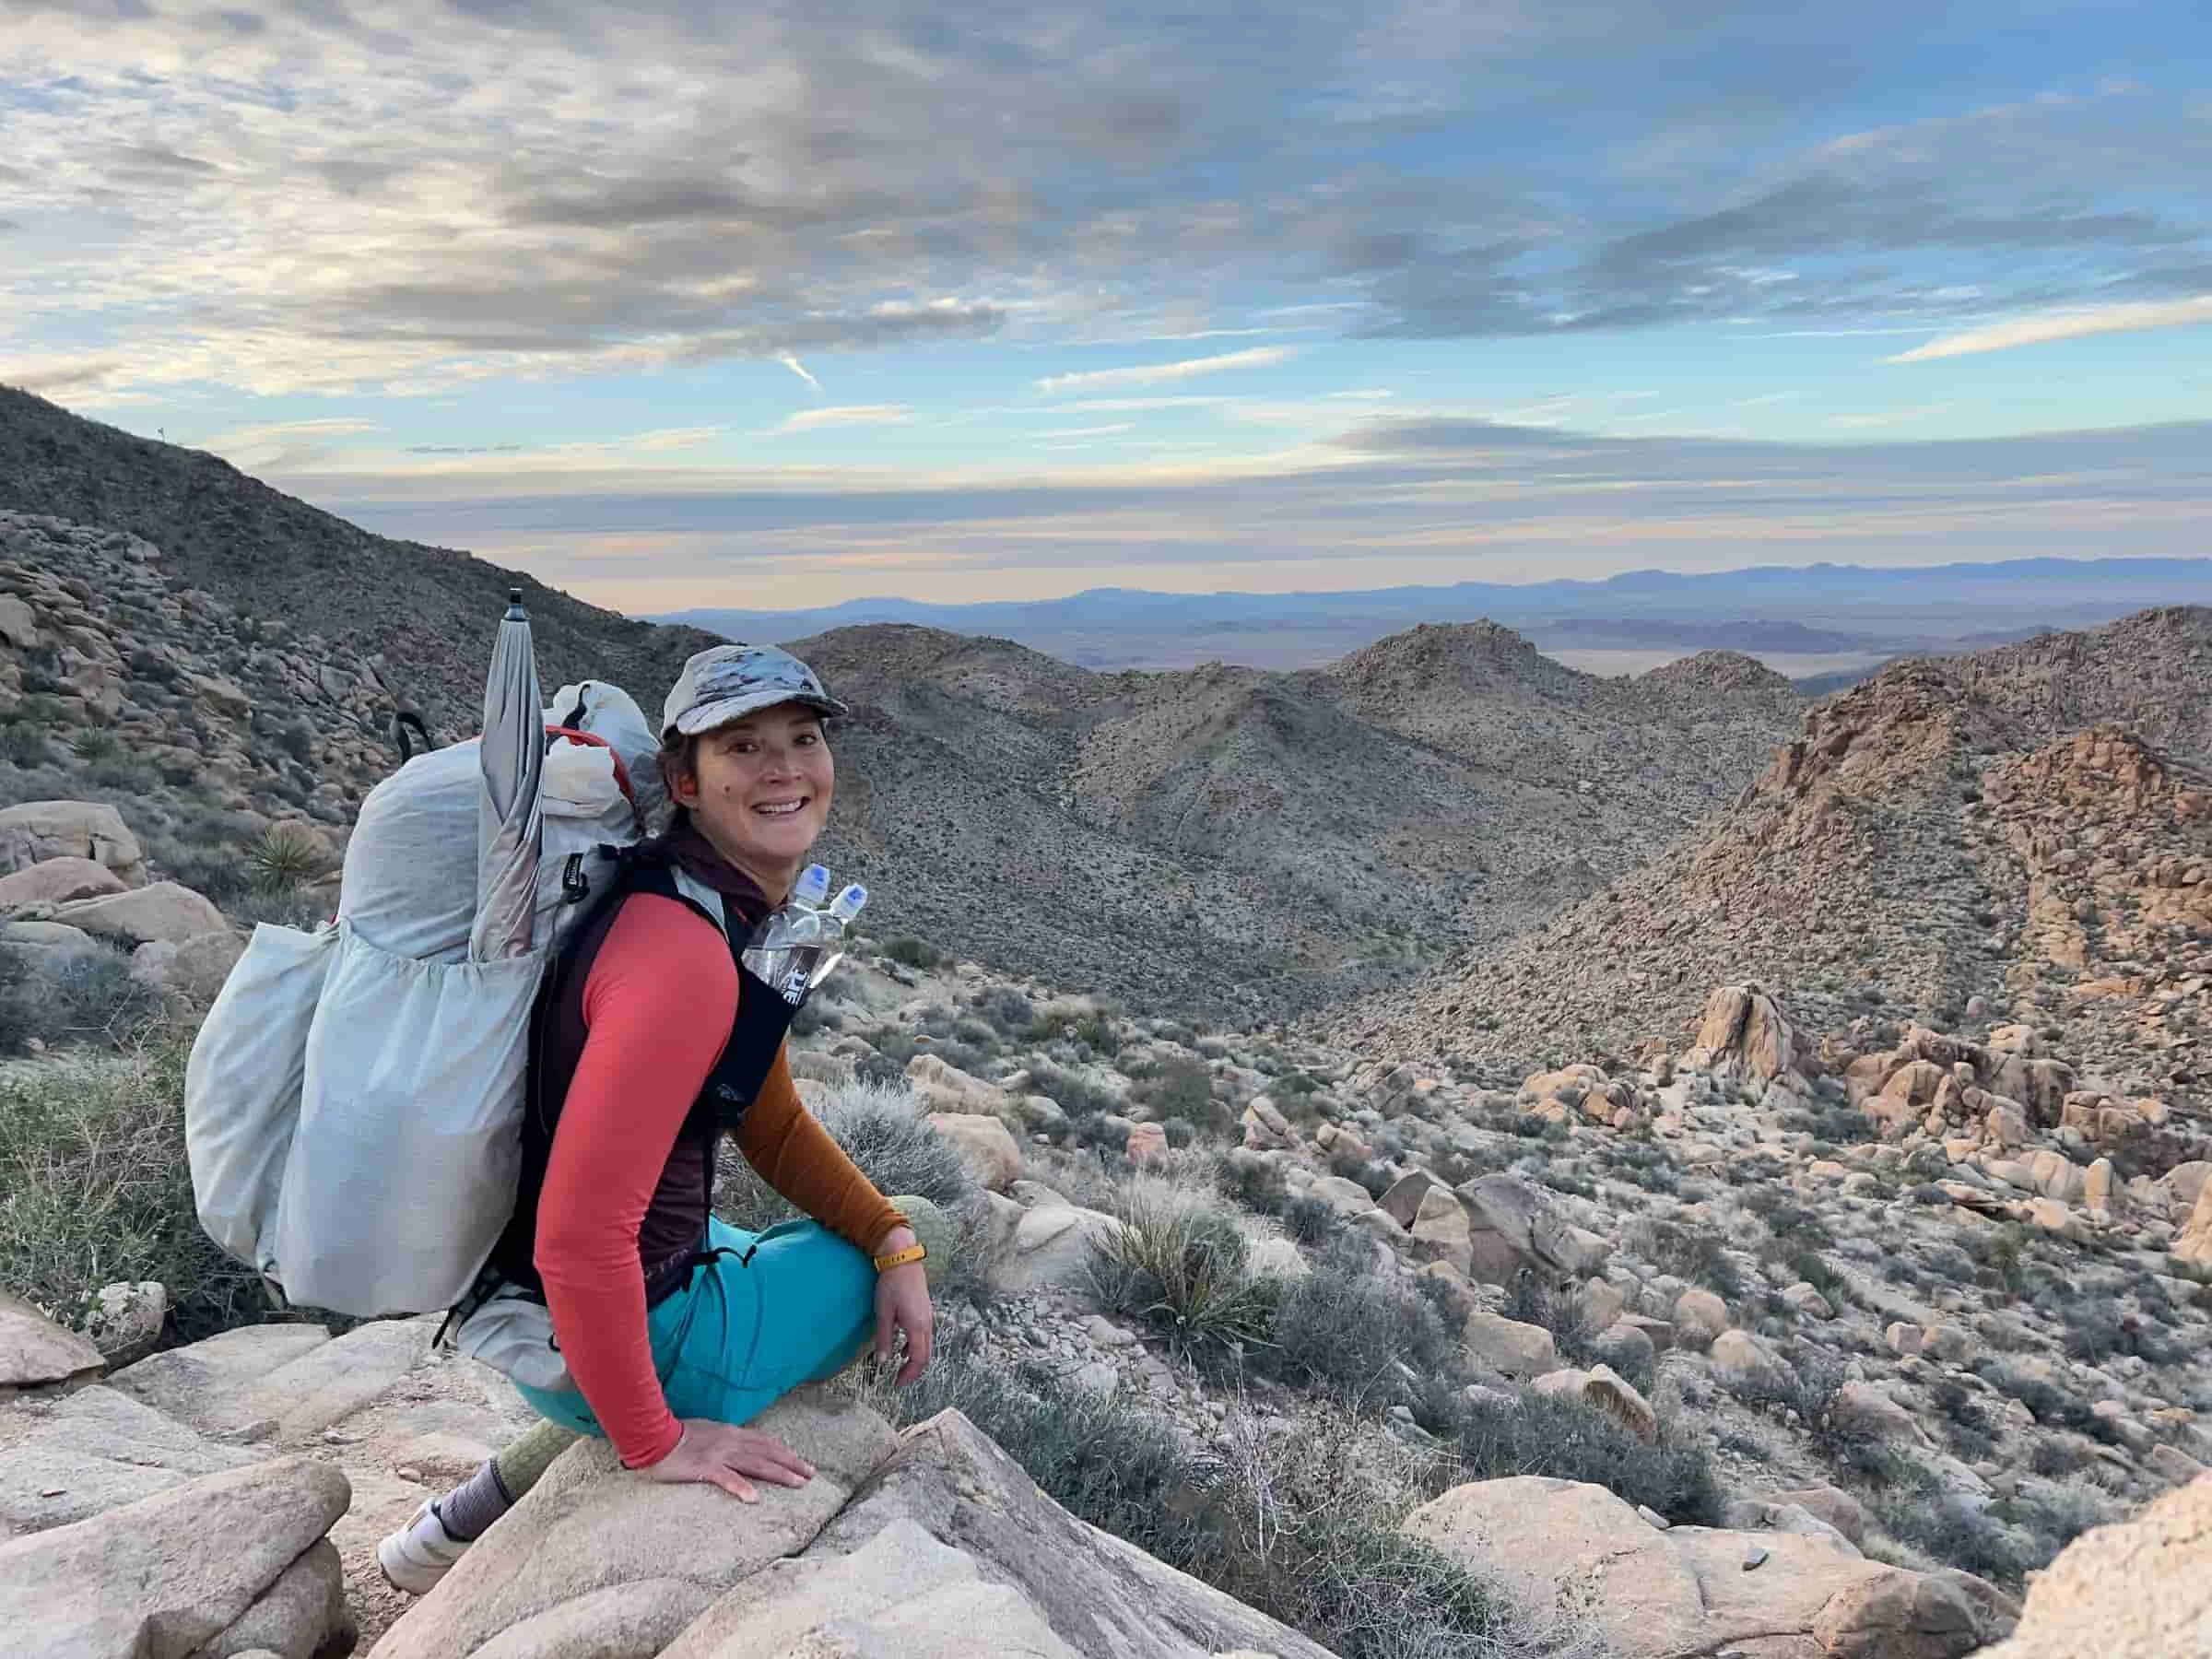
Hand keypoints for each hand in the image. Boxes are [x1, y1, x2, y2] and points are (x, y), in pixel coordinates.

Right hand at [640, 1419, 815, 1502]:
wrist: (653, 1435)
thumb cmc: (675, 1435)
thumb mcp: (706, 1432)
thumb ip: (722, 1439)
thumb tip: (736, 1445)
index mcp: (731, 1433)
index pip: (765, 1442)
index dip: (784, 1452)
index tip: (801, 1461)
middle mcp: (730, 1441)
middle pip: (767, 1453)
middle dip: (791, 1463)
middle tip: (811, 1474)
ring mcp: (719, 1454)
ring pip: (756, 1464)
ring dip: (779, 1474)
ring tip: (798, 1484)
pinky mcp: (704, 1467)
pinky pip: (726, 1478)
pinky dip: (741, 1487)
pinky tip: (754, 1498)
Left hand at [872, 1226, 933, 1384]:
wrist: (903, 1260)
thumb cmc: (891, 1285)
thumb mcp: (884, 1314)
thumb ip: (885, 1339)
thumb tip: (884, 1361)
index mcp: (917, 1327)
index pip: (918, 1359)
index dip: (909, 1375)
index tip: (897, 1384)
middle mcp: (927, 1324)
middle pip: (926, 1355)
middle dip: (914, 1371)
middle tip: (899, 1380)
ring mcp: (928, 1317)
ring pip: (926, 1346)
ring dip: (915, 1359)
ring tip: (901, 1367)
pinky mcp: (925, 1311)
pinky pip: (924, 1335)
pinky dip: (916, 1347)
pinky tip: (903, 1348)